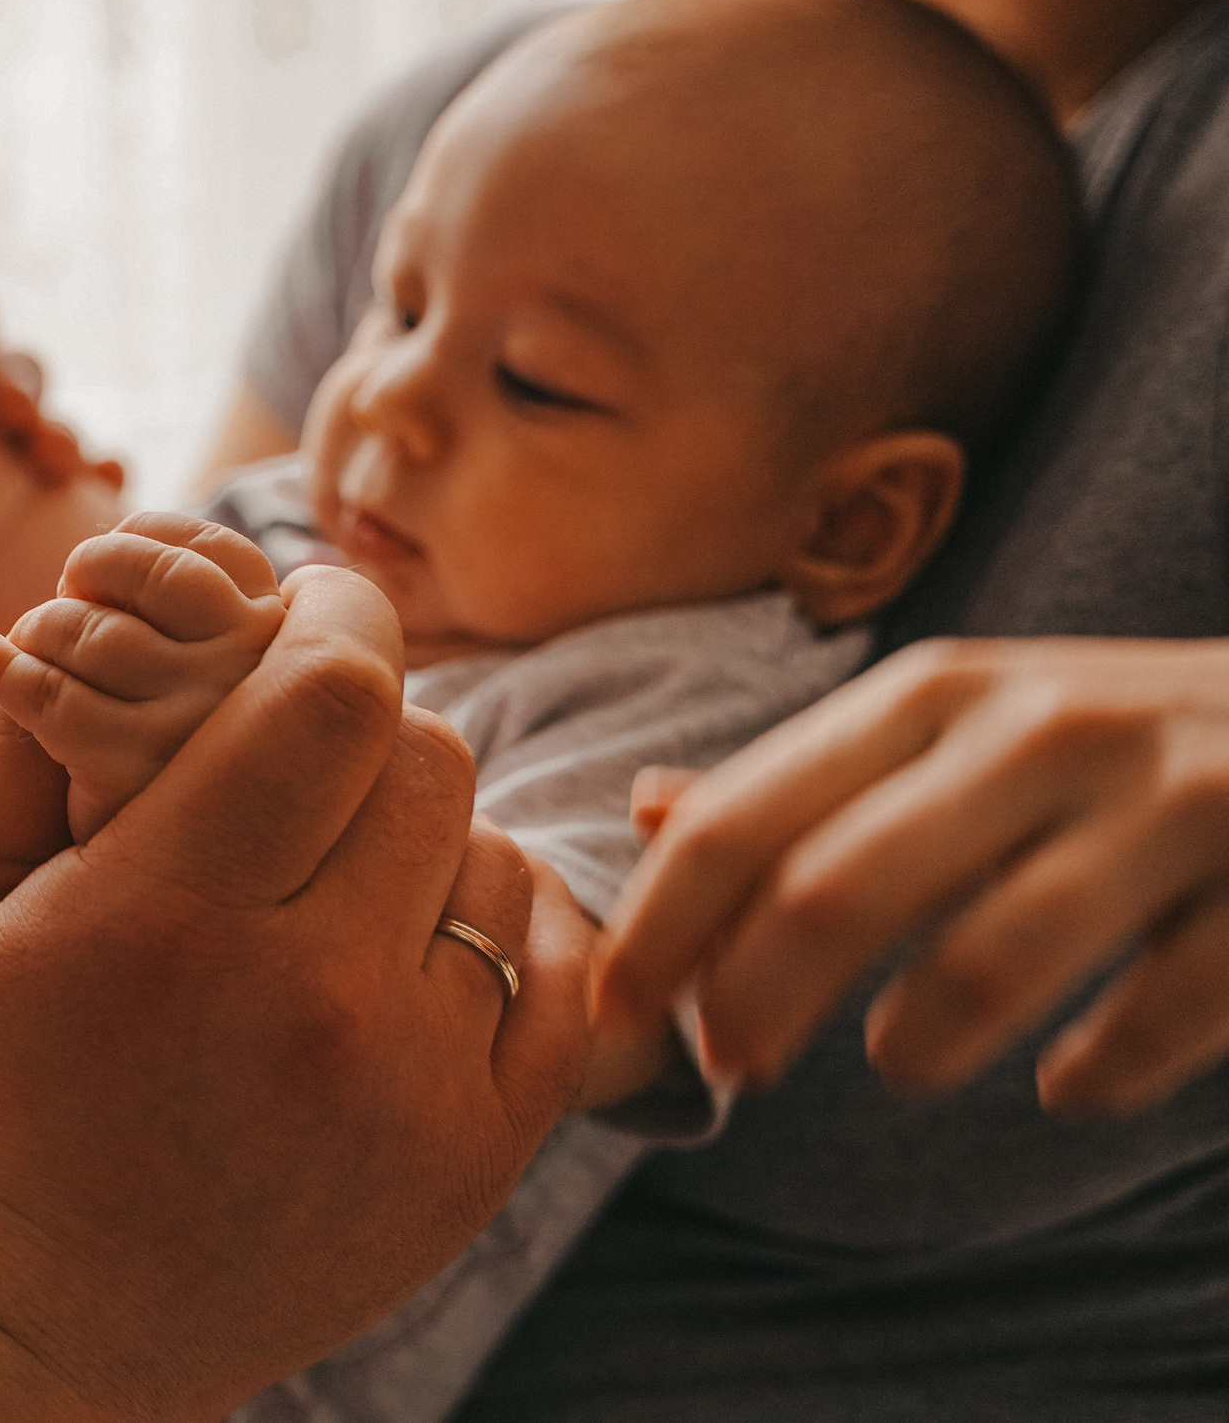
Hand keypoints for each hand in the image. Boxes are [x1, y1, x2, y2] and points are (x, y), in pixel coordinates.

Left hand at [0, 513, 286, 842]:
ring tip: (30, 651)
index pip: (219, 556)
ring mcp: (207, 743)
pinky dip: (7, 671)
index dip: (143, 543)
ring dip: (43, 630)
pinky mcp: (139, 790)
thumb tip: (106, 541)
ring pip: (101, 633)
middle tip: (64, 601)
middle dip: (97, 569)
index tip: (97, 571)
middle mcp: (265, 699)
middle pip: (171, 578)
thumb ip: (161, 621)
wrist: (80, 929)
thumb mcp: (164, 688)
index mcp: (285, 664)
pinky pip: (54, 697)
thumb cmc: (131, 808)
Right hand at [0, 564, 591, 1417]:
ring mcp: (411, 1088)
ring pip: (493, 852)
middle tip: (304, 741)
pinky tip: (409, 940)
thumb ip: (19, 736)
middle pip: (425, 752)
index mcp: (168, 917)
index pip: (333, 691)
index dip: (336, 613)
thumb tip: (82, 591)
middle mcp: (310, 1001)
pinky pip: (553, 970)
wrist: (48, 1317)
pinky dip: (491, 926)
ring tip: (333, 869)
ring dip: (421, 829)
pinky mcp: (477, 1157)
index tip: (311, 605)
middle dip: (362, 718)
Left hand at [600, 636, 1228, 1116]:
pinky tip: (1071, 1086)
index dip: (661, 931)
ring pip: (982, 965)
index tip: (615, 1014)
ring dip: (915, 1044)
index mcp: (937, 694)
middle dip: (752, 1004)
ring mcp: (1165, 803)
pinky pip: (1156, 1016)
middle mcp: (1038, 730)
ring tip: (899, 1061)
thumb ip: (807, 776)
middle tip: (733, 1068)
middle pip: (829, 897)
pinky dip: (1098, 1073)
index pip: (744, 821)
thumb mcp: (954, 724)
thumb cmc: (1111, 736)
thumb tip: (649, 811)